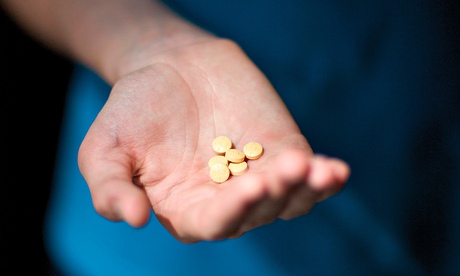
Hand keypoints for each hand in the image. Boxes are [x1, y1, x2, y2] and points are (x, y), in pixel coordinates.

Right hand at [78, 38, 349, 242]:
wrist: (167, 66)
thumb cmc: (131, 112)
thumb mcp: (102, 150)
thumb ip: (110, 189)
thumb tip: (133, 220)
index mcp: (186, 209)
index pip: (213, 223)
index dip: (231, 212)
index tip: (247, 189)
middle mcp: (226, 200)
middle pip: (257, 213)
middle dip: (270, 197)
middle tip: (276, 175)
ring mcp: (257, 175)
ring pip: (289, 199)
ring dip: (305, 190)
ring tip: (316, 170)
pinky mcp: (279, 149)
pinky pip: (307, 171)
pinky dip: (323, 176)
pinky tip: (334, 170)